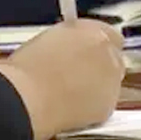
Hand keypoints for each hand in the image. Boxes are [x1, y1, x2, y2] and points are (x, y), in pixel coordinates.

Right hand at [0, 19, 124, 139]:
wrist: (28, 97)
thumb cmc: (27, 70)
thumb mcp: (48, 39)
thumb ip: (70, 39)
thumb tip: (72, 45)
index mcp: (92, 32)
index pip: (107, 33)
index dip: (95, 43)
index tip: (86, 50)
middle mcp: (107, 54)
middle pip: (113, 56)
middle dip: (99, 64)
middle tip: (78, 73)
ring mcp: (111, 81)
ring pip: (111, 81)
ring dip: (98, 84)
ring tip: (70, 92)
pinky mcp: (109, 105)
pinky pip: (105, 103)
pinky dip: (93, 105)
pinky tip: (72, 107)